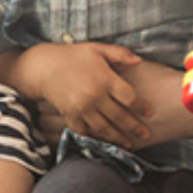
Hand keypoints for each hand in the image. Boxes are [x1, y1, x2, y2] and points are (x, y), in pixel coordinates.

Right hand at [30, 42, 150, 147]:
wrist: (43, 66)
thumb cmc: (71, 56)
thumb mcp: (96, 49)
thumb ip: (119, 54)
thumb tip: (139, 61)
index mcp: (105, 79)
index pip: (129, 97)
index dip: (142, 107)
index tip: (150, 113)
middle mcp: (95, 95)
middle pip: (120, 116)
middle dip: (135, 127)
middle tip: (146, 134)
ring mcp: (82, 107)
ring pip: (104, 128)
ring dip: (118, 137)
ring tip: (129, 144)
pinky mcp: (70, 115)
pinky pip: (85, 131)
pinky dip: (94, 138)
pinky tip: (103, 142)